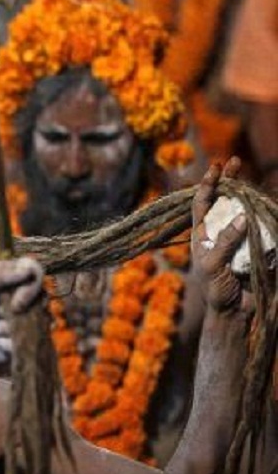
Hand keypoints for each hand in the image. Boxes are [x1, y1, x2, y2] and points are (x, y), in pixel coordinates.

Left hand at [192, 159, 252, 312]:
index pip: (202, 203)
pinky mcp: (259, 245)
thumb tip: (243, 215)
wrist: (236, 312)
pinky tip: (270, 205)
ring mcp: (242, 236)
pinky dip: (266, 215)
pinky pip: (264, 225)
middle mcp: (222, 231)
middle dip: (230, 180)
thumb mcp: (213, 266)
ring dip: (251, 195)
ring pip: (247, 209)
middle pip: (225, 200)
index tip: (216, 167)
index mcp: (203, 234)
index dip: (208, 184)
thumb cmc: (216, 290)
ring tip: (255, 183)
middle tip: (235, 161)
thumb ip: (226, 241)